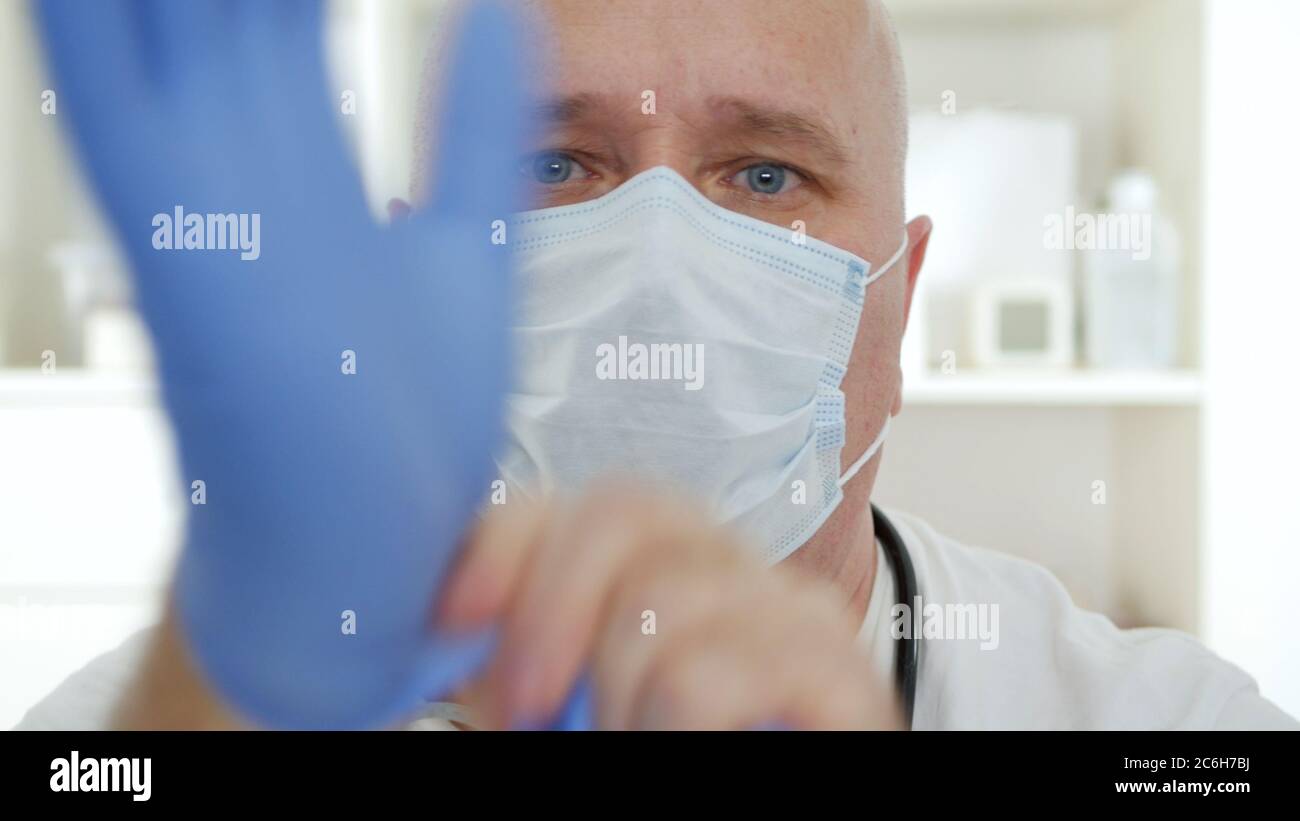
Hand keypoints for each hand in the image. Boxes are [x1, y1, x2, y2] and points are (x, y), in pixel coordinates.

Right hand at [37, 0, 533, 727]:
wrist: (369, 551)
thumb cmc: (409, 411)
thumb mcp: (477, 245)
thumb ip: (480, 126)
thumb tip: (501, 5)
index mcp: (301, 153)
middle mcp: (233, 160)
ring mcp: (198, 200)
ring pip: (147, 19)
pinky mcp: (185, 256)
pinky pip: (109, 106)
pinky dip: (100, 26)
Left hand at [440, 484, 901, 729]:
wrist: (763, 768)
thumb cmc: (658, 739)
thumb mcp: (570, 702)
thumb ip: (519, 655)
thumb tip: (449, 614)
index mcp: (670, 570)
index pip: (594, 497)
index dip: (512, 537)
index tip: (455, 614)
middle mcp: (737, 572)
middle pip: (630, 507)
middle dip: (551, 604)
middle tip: (524, 705)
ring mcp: (795, 614)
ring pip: (663, 596)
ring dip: (614, 697)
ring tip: (631, 738)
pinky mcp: (842, 674)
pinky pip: (708, 674)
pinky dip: (668, 727)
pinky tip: (684, 742)